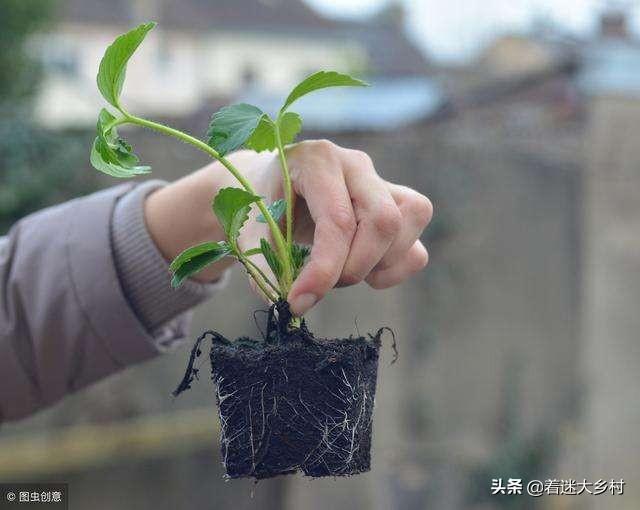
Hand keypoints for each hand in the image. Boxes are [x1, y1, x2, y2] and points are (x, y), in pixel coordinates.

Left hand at [145, 140, 432, 314]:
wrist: (274, 187)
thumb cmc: (263, 206)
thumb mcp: (249, 230)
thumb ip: (263, 264)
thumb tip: (283, 305)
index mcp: (317, 161)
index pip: (337, 221)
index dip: (323, 270)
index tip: (298, 302)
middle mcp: (356, 165)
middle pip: (384, 219)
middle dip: (356, 267)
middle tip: (325, 284)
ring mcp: (382, 183)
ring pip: (410, 222)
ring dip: (378, 265)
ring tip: (342, 273)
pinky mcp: (398, 206)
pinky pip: (417, 245)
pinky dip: (394, 270)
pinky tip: (365, 272)